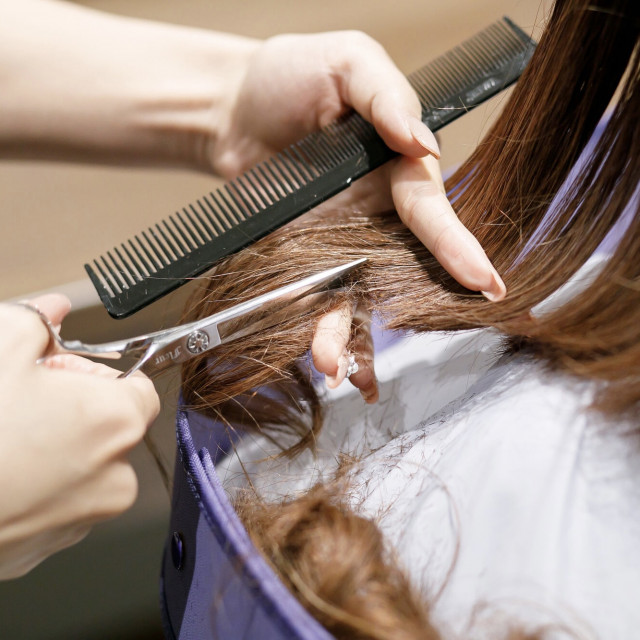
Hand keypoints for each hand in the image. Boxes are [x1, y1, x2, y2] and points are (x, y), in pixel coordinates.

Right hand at [0, 295, 158, 579]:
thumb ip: (37, 321)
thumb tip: (53, 310)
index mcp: (116, 422)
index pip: (138, 387)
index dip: (97, 373)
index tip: (62, 372)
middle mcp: (114, 475)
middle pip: (109, 427)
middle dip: (72, 409)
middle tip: (22, 401)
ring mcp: (83, 516)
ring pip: (82, 466)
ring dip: (53, 448)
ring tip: (5, 438)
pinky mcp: (49, 545)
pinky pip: (56, 501)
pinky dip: (35, 485)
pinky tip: (0, 471)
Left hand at [213, 32, 504, 401]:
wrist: (228, 108)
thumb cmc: (292, 74)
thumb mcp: (347, 61)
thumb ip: (384, 97)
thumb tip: (420, 140)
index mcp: (395, 170)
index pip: (431, 212)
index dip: (457, 247)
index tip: (484, 281)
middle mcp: (374, 214)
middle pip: (398, 271)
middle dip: (406, 313)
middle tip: (402, 347)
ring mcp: (337, 241)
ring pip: (354, 295)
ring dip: (347, 336)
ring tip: (334, 369)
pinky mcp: (301, 258)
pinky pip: (314, 298)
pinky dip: (316, 330)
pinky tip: (320, 362)